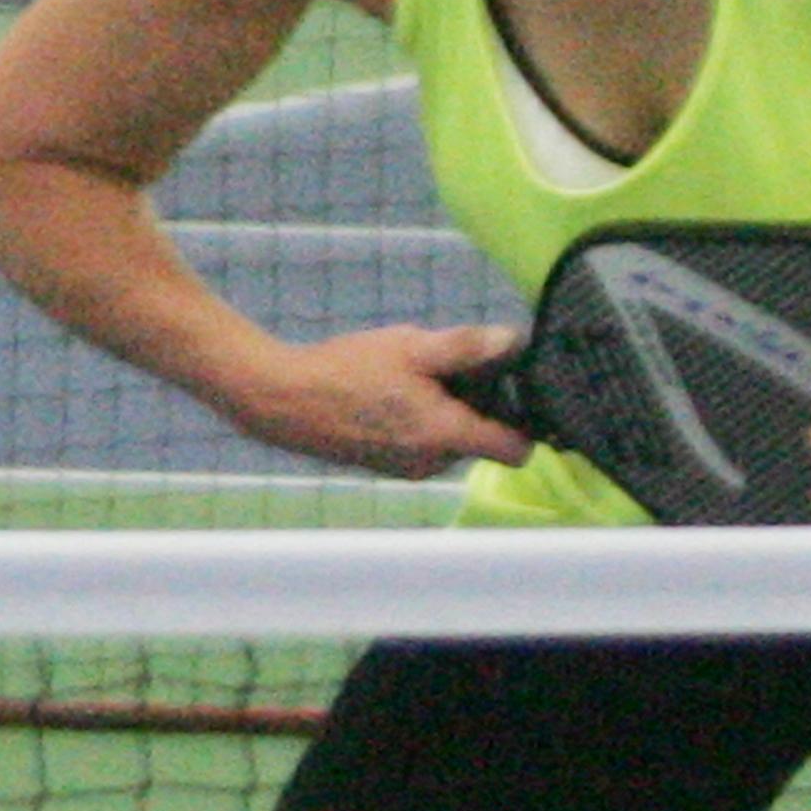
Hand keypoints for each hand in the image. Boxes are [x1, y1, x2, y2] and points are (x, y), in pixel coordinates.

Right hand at [229, 324, 529, 480]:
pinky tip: (387, 391)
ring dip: (443, 409)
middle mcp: (433, 463)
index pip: (515, 450)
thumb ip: (468, 347)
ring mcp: (407, 468)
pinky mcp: (384, 465)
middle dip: (473, 403)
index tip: (517, 391)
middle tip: (443, 366)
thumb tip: (515, 342)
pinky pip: (420, 443)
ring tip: (409, 375)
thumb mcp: (413, 347)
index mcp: (447, 436)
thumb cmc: (348, 371)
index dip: (527, 422)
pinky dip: (417, 420)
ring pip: (448, 438)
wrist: (283, 400)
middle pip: (480, 437)